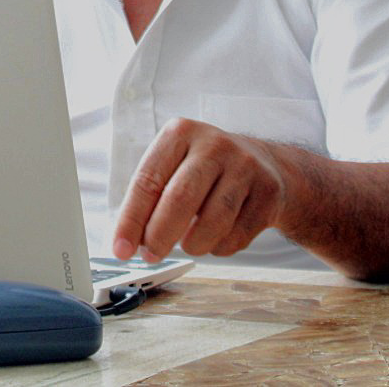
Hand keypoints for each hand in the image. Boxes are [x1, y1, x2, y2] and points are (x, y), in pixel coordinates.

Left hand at [112, 118, 287, 260]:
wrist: (265, 163)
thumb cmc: (206, 169)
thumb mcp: (175, 166)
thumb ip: (150, 198)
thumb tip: (127, 241)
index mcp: (180, 133)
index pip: (147, 180)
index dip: (131, 219)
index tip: (120, 248)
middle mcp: (213, 144)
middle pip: (180, 198)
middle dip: (159, 236)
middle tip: (150, 255)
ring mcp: (245, 166)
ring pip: (212, 221)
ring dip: (193, 245)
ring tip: (187, 245)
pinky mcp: (268, 192)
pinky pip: (237, 235)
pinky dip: (219, 246)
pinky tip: (216, 236)